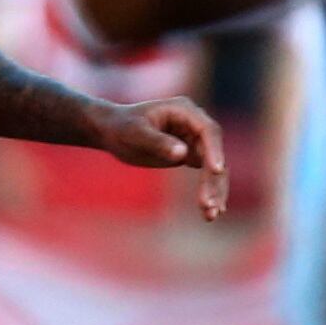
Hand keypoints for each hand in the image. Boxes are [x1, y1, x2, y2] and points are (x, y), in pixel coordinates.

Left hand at [96, 94, 228, 219]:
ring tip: (210, 214)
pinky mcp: (191, 155)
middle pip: (214, 153)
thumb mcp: (134, 133)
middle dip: (213, 179)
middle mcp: (195, 124)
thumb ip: (156, 141)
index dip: (215, 151)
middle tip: (208, 204)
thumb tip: (182, 153)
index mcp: (184, 110)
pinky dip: (209, 191)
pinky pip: (207, 175)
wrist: (110, 131)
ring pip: (214, 168)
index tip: (215, 171)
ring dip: (215, 190)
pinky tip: (211, 211)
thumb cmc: (120, 127)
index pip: (208, 131)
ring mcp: (195, 140)